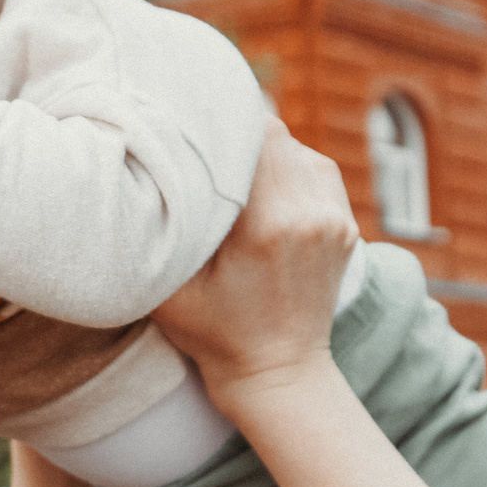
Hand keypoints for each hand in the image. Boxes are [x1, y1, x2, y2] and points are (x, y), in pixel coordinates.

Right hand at [152, 118, 357, 405]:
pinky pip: (315, 170)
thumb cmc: (214, 335)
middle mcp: (310, 214)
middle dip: (238, 131)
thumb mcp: (170, 289)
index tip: (191, 112)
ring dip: (264, 150)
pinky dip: (288, 168)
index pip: (254, 134)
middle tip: (204, 133)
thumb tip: (141, 171)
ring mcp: (334, 219)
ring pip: (297, 148)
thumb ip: (159, 230)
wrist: (280, 374)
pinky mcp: (345, 224)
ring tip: (231, 165)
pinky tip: (262, 186)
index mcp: (266, 226)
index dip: (222, 116)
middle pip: (276, 134)